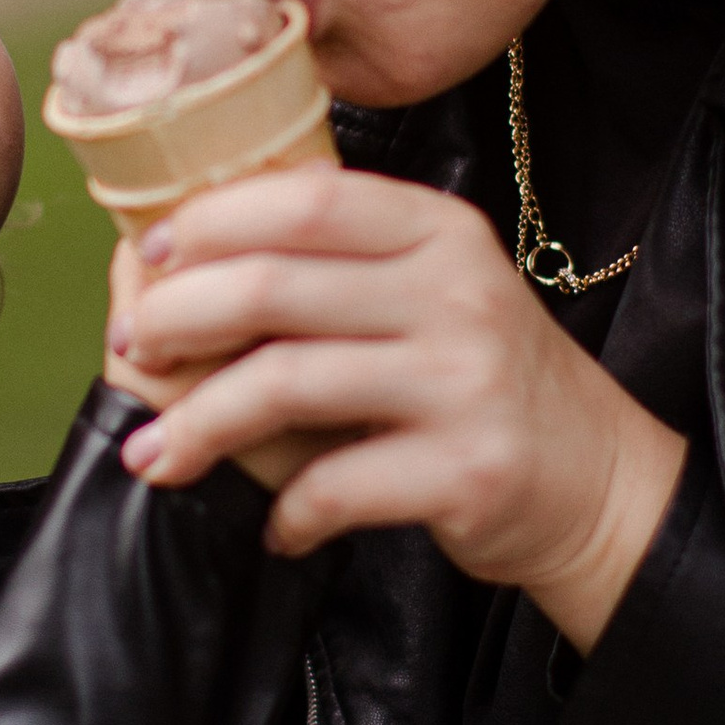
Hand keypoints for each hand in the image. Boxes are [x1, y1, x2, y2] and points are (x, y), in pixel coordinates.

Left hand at [108, 169, 686, 656]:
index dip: (211, 221)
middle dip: (177, 320)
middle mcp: (457, 292)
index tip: (146, 258)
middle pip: (275, 287)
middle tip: (131, 352)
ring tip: (155, 455)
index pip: (307, 198)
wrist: (594, 478)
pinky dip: (285, 511)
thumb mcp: (429, 289)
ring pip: (286, 384)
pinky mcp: (468, 470)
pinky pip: (334, 485)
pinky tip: (275, 525)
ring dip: (198, 426)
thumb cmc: (479, 377)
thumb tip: (182, 247)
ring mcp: (465, 381)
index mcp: (438, 231)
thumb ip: (336, 263)